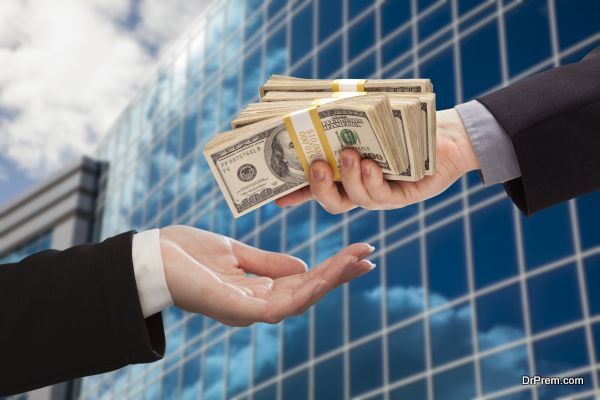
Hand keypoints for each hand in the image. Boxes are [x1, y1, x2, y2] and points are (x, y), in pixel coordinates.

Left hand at [159, 225, 374, 325]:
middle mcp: (255, 304)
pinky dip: (307, 290)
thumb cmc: (185, 253)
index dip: (330, 270)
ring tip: (357, 261)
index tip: (357, 253)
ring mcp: (247, 309)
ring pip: (300, 300)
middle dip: (339, 276)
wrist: (149, 255)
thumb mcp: (234, 252)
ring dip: (330, 281)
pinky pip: (280, 305)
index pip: (301, 282)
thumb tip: (301, 266)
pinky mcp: (238, 309)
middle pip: (307, 293)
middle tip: (368, 256)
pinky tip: (327, 274)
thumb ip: (266, 263)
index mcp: (256, 290)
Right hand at [275, 108, 479, 212]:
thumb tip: (315, 104)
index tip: (276, 197)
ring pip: (354, 198)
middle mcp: (358, 188)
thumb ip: (343, 119)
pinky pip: (381, 195)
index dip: (296, 194)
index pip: (316, 187)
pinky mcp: (401, 195)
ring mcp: (378, 194)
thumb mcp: (369, 120)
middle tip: (316, 165)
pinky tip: (371, 166)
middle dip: (318, 187)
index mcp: (345, 174)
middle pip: (331, 200)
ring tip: (348, 154)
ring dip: (348, 177)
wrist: (444, 135)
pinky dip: (372, 180)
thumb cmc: (402, 125)